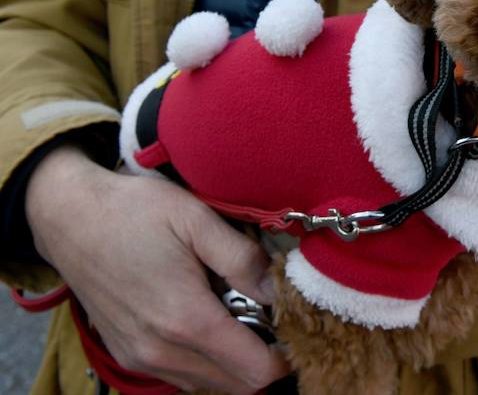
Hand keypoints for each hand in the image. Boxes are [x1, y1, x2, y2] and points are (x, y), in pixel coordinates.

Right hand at [25, 145, 291, 392]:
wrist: (69, 217)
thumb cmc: (134, 212)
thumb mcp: (196, 219)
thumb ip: (242, 259)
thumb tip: (276, 291)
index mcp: (186, 319)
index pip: (255, 371)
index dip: (284, 355)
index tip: (295, 325)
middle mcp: (162, 351)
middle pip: (236, 385)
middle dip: (262, 358)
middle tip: (272, 315)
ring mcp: (142, 357)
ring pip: (209, 383)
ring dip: (234, 361)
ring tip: (241, 313)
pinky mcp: (129, 354)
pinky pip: (182, 375)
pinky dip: (206, 360)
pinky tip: (209, 319)